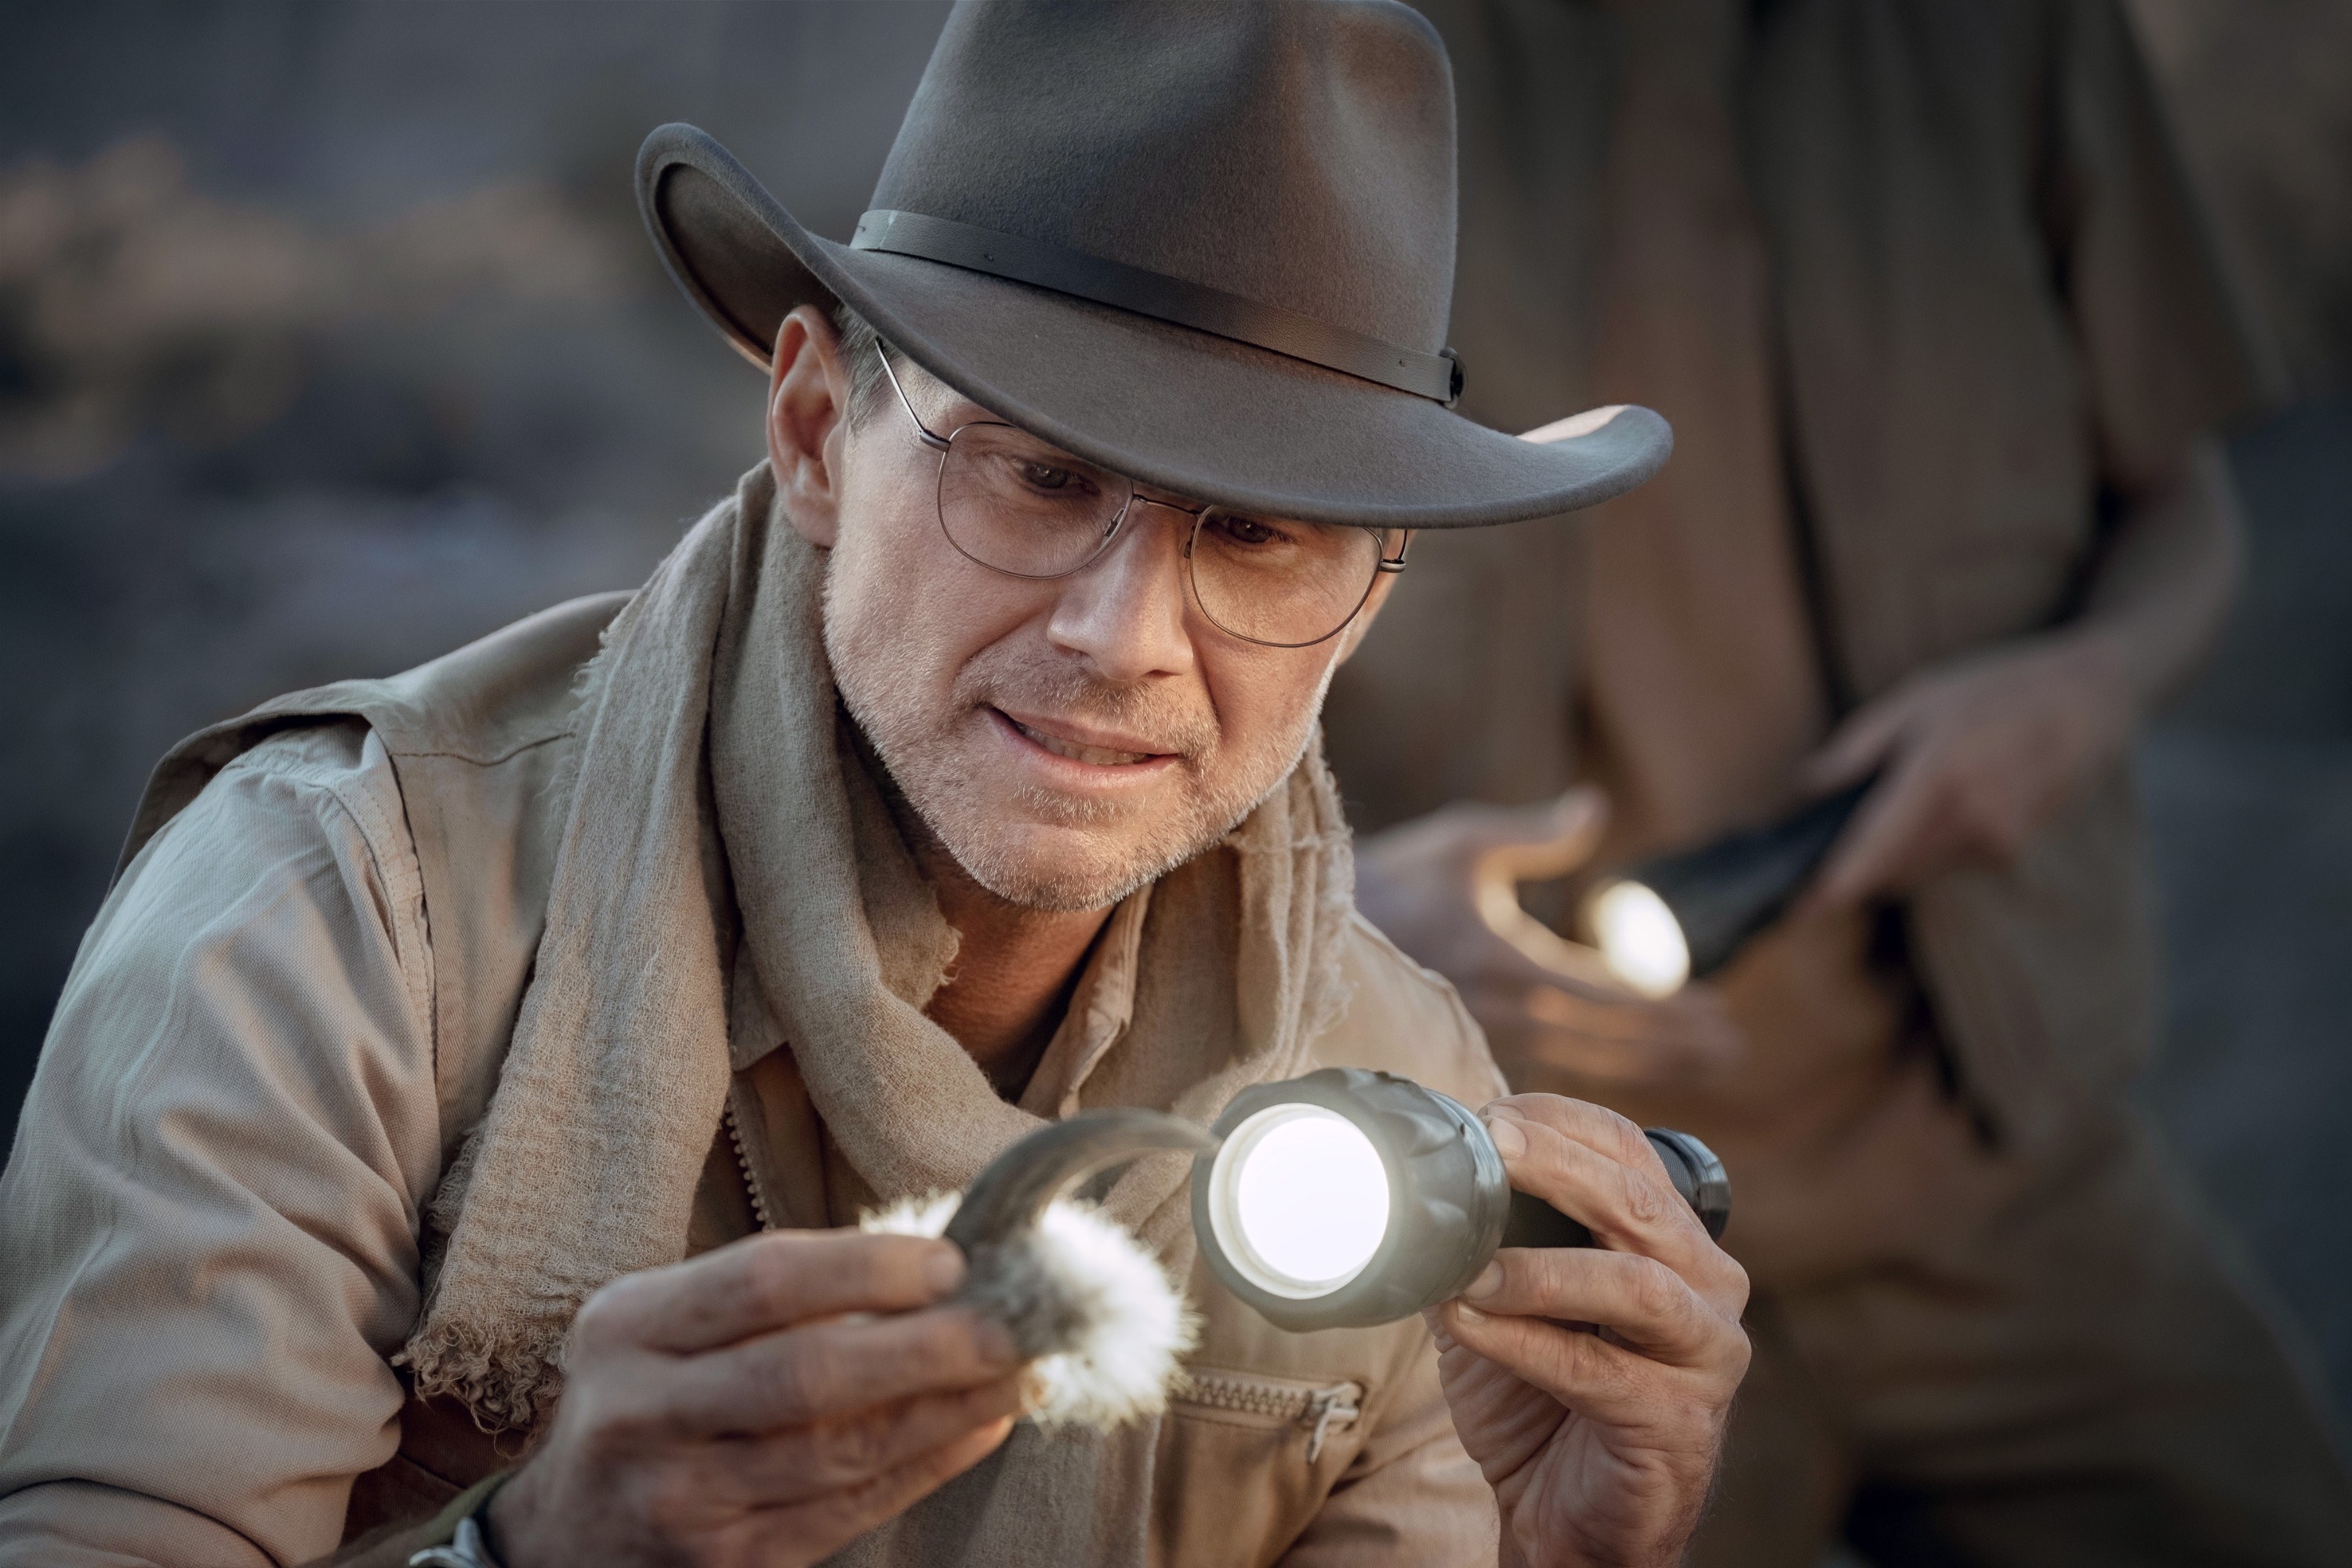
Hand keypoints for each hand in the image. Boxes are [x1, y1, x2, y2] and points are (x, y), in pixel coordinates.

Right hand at [490, 1230, 1025, 1567]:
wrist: (565, 1531)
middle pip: (803, 1375)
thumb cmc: (649, 1392)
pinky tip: (978, 1427)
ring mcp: (680, 1499)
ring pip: (836, 1452)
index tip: (952, 1262)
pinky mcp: (724, 1562)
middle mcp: (642, 1412)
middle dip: (922, 1349)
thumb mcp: (666, 1321)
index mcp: (628, 1325)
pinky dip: (924, 1466)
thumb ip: (772, 1293)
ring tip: (1016, 1373)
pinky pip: (845, 1512)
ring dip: (943, 1411)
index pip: (762, 1283)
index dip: (865, 1269)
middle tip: (1010, 1324)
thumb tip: (933, 1261)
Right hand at [1355, 790, 1743, 1086]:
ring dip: (1646, 1062)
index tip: (1716, 1009)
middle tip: (1730, 1046)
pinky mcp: (1469, 1049)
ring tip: (1699, 1060)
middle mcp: (1504, 1012)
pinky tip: (1625, 1071)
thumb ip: (1537, 835)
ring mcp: (1486, 1039)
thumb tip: (1596, 806)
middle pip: (1609, 1041)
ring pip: (1583, 1062)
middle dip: (1673, 1044)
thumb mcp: (1464, 844)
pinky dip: (1594, 1069)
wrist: (1313, 935)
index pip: (1609, 993)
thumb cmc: (1392, 880)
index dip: (1667, 1006)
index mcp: (1510, 963)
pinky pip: (1546, 1068)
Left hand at [1431, 1095, 1750, 1567]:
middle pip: (1637, 1202)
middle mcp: (1706, 1284)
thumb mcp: (1504, 1303)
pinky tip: (1469, 1326)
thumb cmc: (1543, 1401)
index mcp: (1671, 1238)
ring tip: (1470, 1269)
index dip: (1558, 1122)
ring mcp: (1704, 1352)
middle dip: (1557, 1165)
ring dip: (1540, 1270)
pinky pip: (1597, 1370)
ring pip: (1635, 1285)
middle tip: (1490, 1147)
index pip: (1628, 1150)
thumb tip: (1411, 1186)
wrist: (1570, 1519)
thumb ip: (1477, 1243)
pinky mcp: (1679, 1420)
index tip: (1488, 1113)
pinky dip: (1524, 1343)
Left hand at [1798, 633, 2132, 912]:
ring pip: (1914, 872)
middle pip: (1889, 870)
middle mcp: (1970, 817)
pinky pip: (1943, 865)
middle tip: (1826, 849)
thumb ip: (1857, 746)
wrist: (2085, 702)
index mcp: (1939, 773)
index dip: (1838, 882)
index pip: (1878, 843)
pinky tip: (1938, 809)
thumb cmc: (1991, 691)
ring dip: (1889, 859)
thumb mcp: (1917, 697)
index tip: (1803, 910)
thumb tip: (1807, 788)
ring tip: (1894, 809)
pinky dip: (1924, 849)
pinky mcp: (2008, 852)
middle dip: (1854, 868)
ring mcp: (1995, 840)